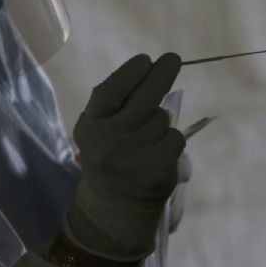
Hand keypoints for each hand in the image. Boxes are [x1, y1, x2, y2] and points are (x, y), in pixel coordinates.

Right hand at [63, 53, 185, 261]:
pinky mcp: (158, 166)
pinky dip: (170, 141)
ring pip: (162, 118)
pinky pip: (174, 137)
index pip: (111, 91)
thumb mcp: (98, 130)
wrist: (113, 208)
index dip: (131, 73)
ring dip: (160, 122)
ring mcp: (135, 154)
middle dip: (162, 73)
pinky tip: (157, 154)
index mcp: (90, 126)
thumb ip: (115, 103)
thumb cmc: (109, 156)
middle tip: (173, 58)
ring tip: (146, 140)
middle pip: (145, 97)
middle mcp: (110, 139)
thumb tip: (150, 67)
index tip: (146, 59)